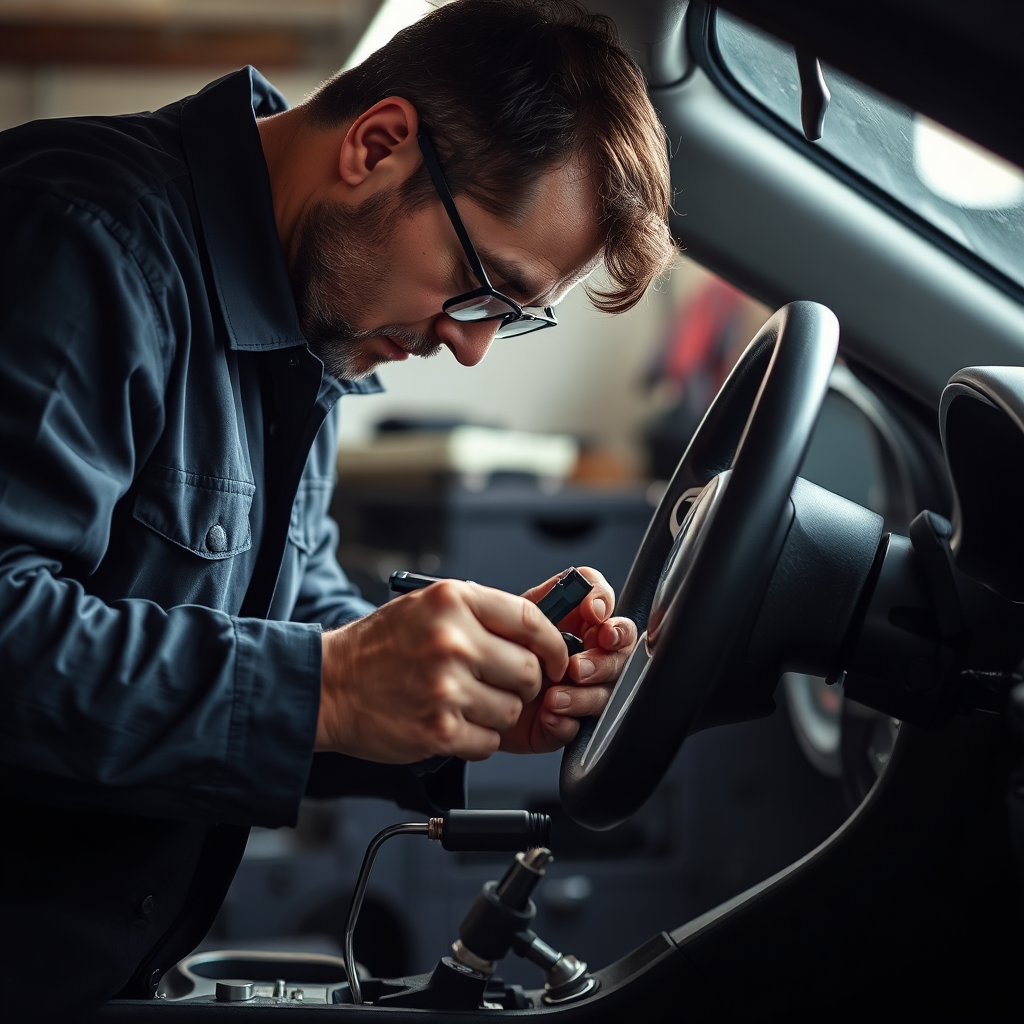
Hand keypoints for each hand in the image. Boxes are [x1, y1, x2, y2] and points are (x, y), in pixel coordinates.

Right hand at [316, 580, 566, 762]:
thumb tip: (542, 635)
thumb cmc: (381, 646)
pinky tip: (452, 723)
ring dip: (496, 714)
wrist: (330, 685)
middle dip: (521, 684)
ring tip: (464, 702)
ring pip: (512, 710)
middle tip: (496, 684)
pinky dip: (477, 739)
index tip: (555, 659)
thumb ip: (483, 614)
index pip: (531, 621)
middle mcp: (451, 640)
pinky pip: (488, 742)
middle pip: (528, 672)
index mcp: (453, 601)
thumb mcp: (430, 606)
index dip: (553, 646)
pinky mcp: (438, 729)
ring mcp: (444, 687)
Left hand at [498, 567, 637, 753]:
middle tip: (577, 668)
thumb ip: (555, 597)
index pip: (612, 615)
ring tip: (553, 697)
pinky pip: (579, 728)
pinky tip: (549, 716)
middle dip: (603, 663)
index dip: (613, 619)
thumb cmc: (493, 643)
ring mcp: (579, 691)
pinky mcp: (566, 724)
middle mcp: (586, 655)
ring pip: (605, 695)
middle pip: (619, 657)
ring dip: (584, 696)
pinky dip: (566, 723)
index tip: (597, 621)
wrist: (468, 687)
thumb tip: (588, 599)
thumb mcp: (517, 613)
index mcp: (578, 624)